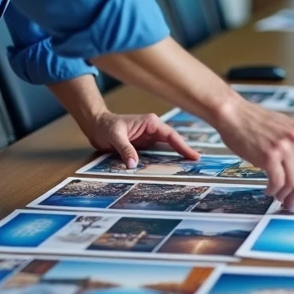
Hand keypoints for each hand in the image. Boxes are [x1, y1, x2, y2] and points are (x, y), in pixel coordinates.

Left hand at [82, 112, 199, 167]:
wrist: (95, 126)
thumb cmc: (105, 126)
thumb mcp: (115, 136)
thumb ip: (125, 149)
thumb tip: (134, 164)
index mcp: (150, 123)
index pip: (171, 135)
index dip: (183, 146)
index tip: (194, 156)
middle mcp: (152, 130)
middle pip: (172, 142)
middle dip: (184, 152)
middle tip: (197, 165)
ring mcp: (149, 138)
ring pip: (166, 149)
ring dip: (175, 158)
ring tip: (188, 170)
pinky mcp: (144, 146)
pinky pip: (156, 154)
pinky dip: (164, 161)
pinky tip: (170, 170)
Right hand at [213, 98, 293, 210]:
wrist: (232, 113)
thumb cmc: (251, 122)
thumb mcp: (282, 128)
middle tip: (290, 203)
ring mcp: (284, 146)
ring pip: (293, 181)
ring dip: (284, 193)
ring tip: (276, 196)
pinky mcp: (269, 155)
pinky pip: (278, 182)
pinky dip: (273, 190)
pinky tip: (267, 189)